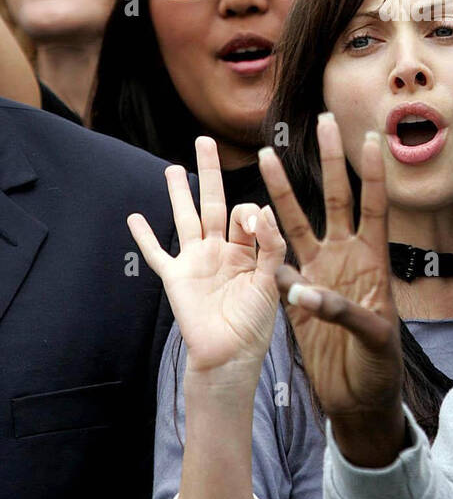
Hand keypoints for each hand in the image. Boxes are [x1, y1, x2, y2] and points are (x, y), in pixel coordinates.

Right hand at [128, 138, 285, 384]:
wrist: (230, 356)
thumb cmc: (255, 324)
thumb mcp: (272, 281)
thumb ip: (271, 247)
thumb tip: (265, 210)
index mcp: (246, 250)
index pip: (246, 214)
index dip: (251, 211)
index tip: (257, 220)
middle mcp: (219, 250)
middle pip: (212, 202)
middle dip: (209, 172)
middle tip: (205, 141)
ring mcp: (195, 261)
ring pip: (185, 218)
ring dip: (177, 194)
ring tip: (171, 167)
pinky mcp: (176, 277)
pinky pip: (157, 254)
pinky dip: (145, 236)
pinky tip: (135, 217)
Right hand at [258, 114, 404, 460]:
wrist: (359, 399)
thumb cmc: (380, 367)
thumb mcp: (373, 339)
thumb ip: (342, 311)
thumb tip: (303, 289)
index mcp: (373, 262)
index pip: (375, 207)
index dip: (372, 173)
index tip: (371, 135)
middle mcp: (345, 259)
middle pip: (334, 200)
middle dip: (329, 161)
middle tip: (324, 121)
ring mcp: (317, 274)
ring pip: (296, 223)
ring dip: (281, 192)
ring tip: (268, 157)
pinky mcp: (294, 298)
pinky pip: (272, 266)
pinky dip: (258, 248)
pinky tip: (240, 223)